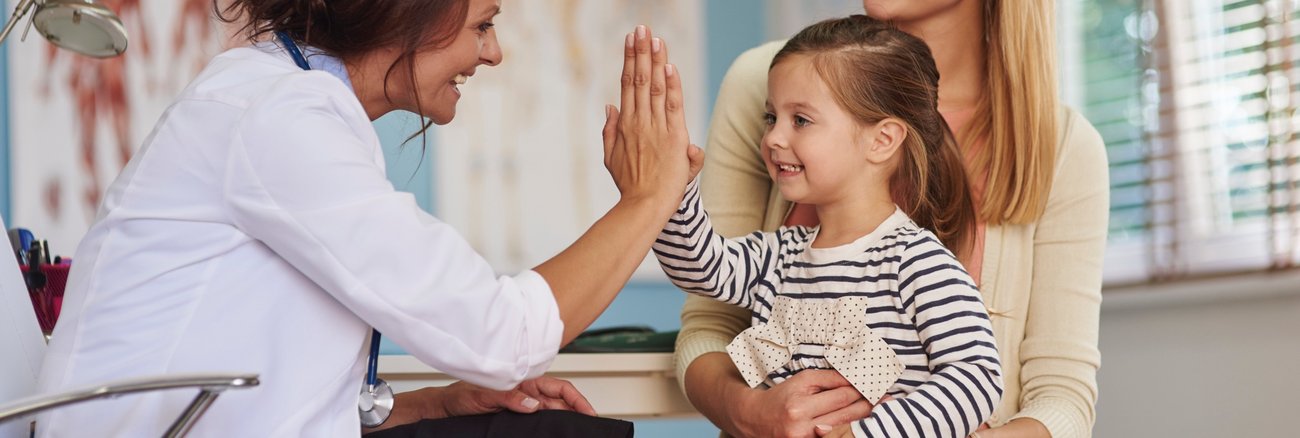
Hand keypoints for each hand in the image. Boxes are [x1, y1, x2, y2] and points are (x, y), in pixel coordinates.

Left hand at [435, 376, 596, 417]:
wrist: (446, 407)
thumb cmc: (462, 395)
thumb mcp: (484, 395)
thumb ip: (508, 397)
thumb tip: (532, 405)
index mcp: (526, 381)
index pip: (561, 388)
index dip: (578, 400)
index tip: (589, 413)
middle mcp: (528, 393)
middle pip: (562, 402)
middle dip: (578, 412)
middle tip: (589, 427)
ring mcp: (524, 406)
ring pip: (552, 414)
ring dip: (565, 422)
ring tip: (577, 432)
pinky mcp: (517, 418)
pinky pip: (539, 423)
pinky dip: (550, 428)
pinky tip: (555, 434)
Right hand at [601, 25, 697, 207]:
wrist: (644, 206)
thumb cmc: (631, 186)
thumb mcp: (611, 158)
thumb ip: (610, 131)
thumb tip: (609, 106)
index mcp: (625, 125)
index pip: (627, 85)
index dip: (630, 60)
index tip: (631, 41)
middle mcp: (639, 122)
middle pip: (639, 79)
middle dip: (641, 52)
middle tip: (641, 28)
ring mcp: (655, 128)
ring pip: (653, 88)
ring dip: (655, 61)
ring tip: (654, 38)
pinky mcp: (673, 137)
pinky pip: (671, 106)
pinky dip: (670, 85)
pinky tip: (668, 66)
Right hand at [729, 370, 878, 437]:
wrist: (755, 419)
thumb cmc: (781, 396)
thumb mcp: (801, 381)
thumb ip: (827, 379)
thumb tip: (853, 379)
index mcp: (800, 406)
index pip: (840, 396)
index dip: (860, 390)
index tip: (875, 385)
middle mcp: (803, 426)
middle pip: (845, 414)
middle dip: (867, 404)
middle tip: (886, 398)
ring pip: (844, 428)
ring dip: (863, 418)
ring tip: (880, 409)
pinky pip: (835, 437)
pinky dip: (849, 430)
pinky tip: (861, 425)